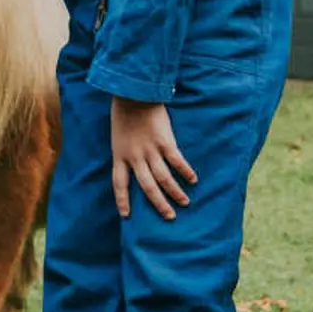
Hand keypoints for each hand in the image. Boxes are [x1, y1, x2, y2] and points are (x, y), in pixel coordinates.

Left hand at [110, 97, 194, 220]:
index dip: (122, 200)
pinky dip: (185, 171)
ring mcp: (150, 150)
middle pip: (147, 187)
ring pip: (163, 178)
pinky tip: (193, 180)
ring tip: (185, 202)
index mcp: (120, 155)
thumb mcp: (118, 135)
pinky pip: (176, 161)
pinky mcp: (164, 141)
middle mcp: (134, 157)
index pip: (119, 183)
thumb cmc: (124, 113)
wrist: (133, 95)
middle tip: (169, 216)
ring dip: (175, 192)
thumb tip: (135, 162)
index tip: (126, 215)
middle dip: (158, 204)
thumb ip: (126, 150)